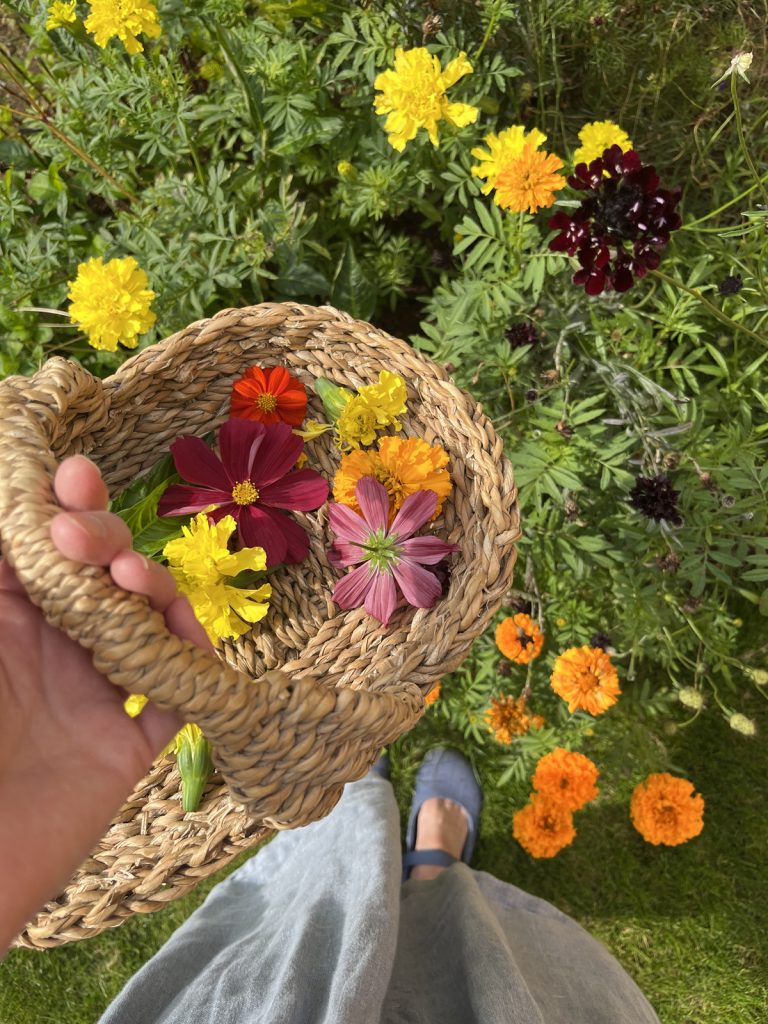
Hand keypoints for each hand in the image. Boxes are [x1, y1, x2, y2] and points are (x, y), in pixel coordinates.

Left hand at [0, 455, 210, 953]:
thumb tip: (13, 513)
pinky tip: (181, 635)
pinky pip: (178, 690)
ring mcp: (94, 693)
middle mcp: (52, 649)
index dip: (65, 506)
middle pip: (101, 574)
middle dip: (106, 539)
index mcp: (4, 622)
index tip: (76, 474)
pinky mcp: (129, 743)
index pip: (45, 549)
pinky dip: (192, 659)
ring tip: (131, 581)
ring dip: (152, 588)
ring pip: (147, 620)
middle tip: (84, 538)